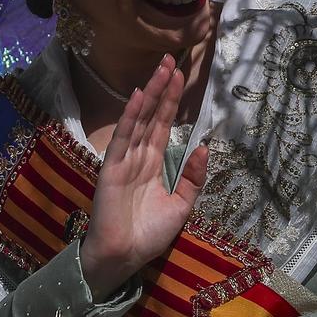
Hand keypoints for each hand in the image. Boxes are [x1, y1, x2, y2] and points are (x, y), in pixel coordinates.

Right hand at [79, 55, 208, 297]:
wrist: (124, 257)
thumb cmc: (148, 235)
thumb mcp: (182, 206)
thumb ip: (193, 179)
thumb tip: (205, 146)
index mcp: (153, 164)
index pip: (163, 126)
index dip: (171, 101)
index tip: (181, 76)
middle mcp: (138, 157)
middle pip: (152, 116)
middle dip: (162, 88)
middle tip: (171, 59)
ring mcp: (123, 160)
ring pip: (139, 121)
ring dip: (150, 95)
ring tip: (161, 69)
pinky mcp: (111, 168)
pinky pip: (123, 138)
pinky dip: (130, 117)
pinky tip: (137, 97)